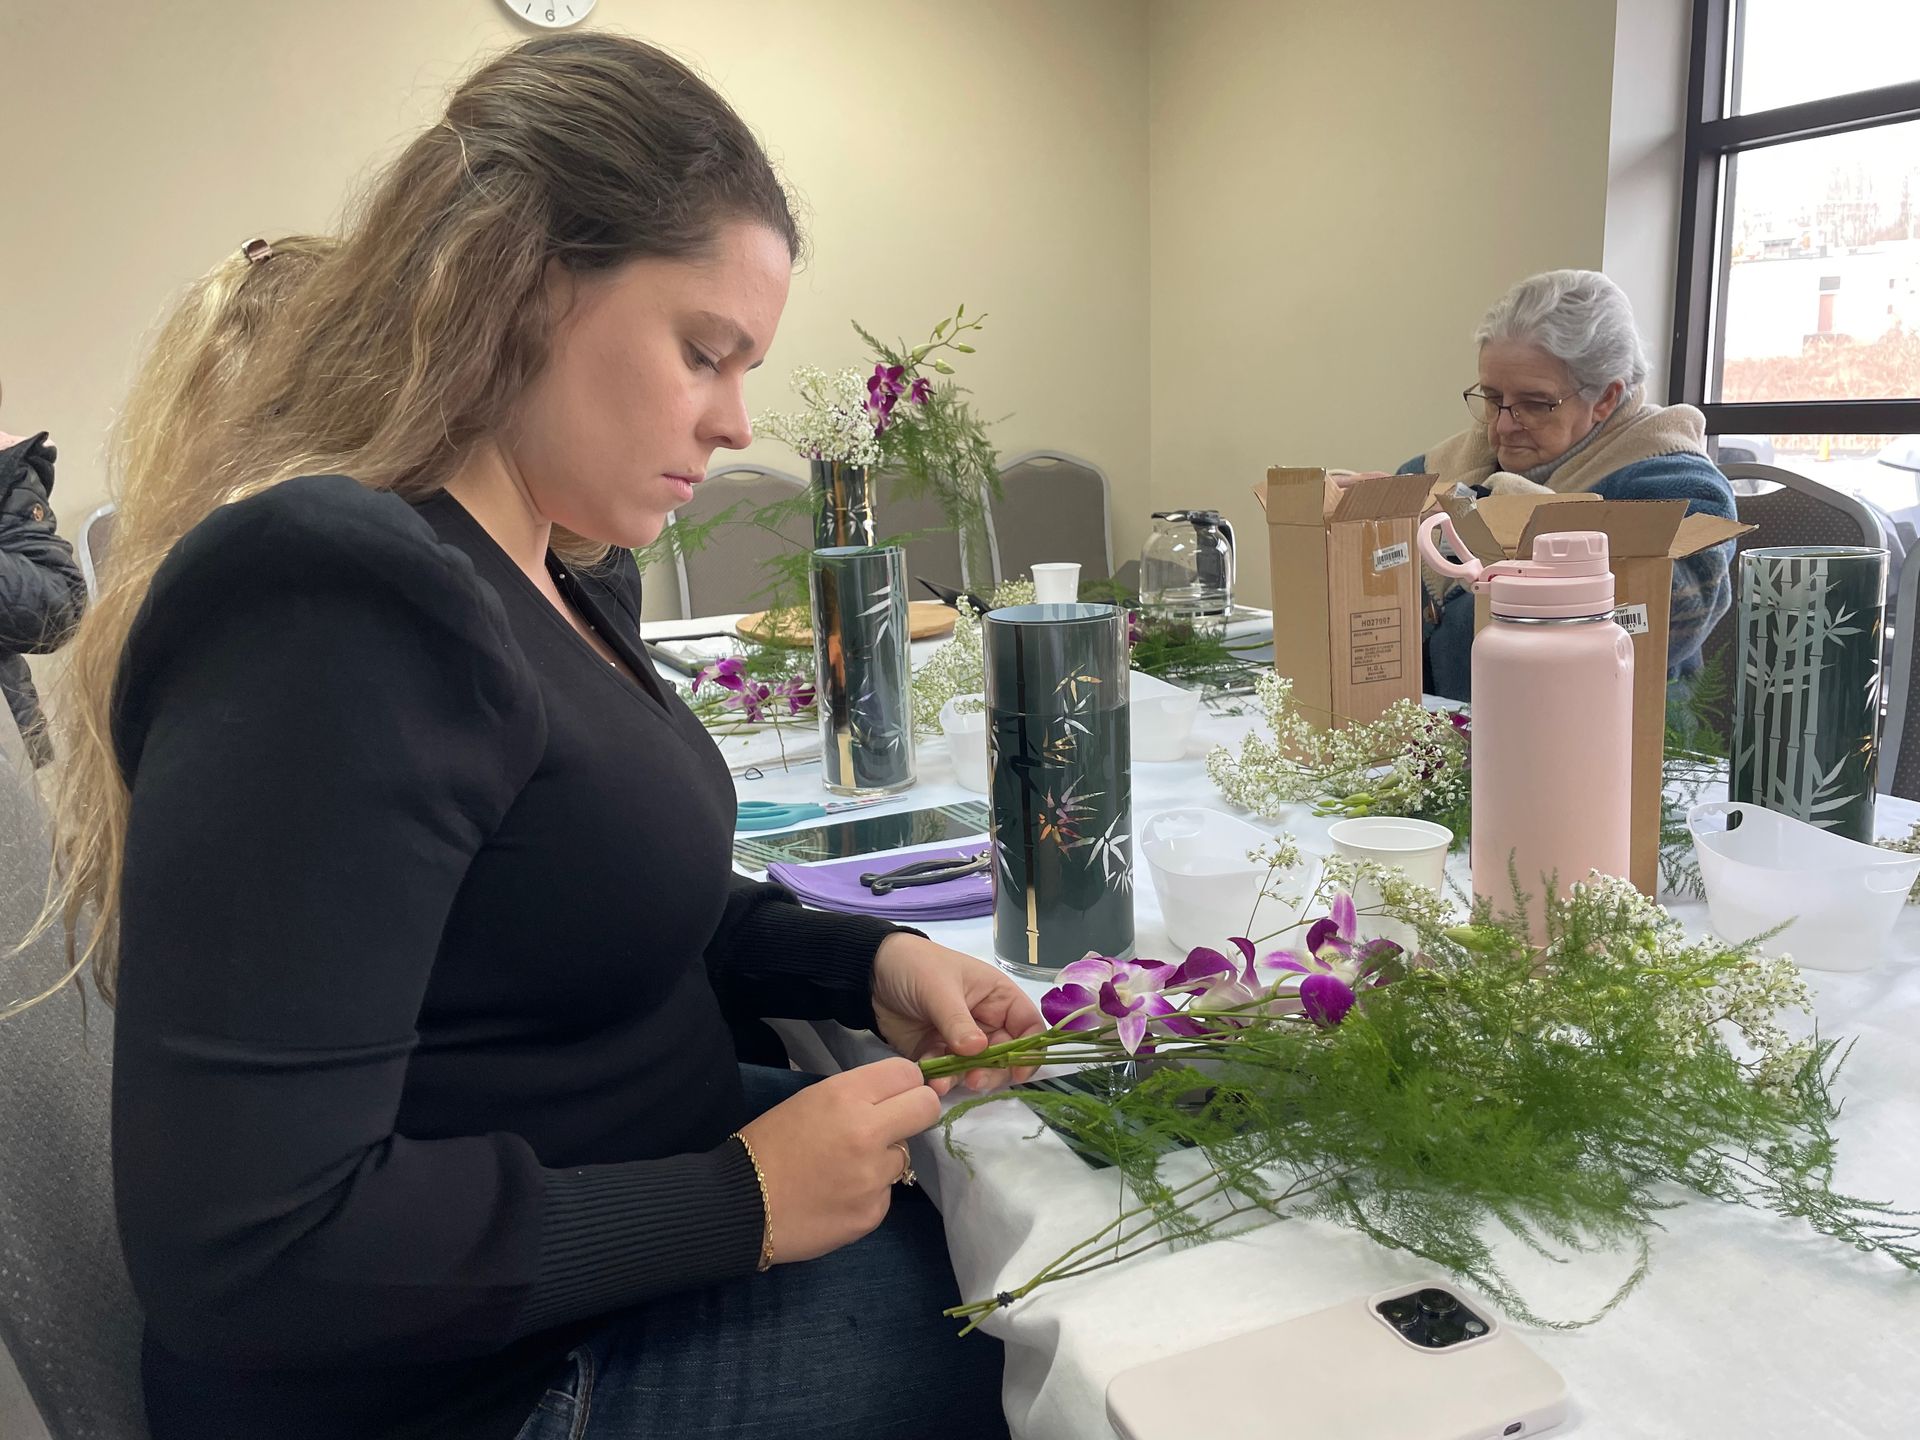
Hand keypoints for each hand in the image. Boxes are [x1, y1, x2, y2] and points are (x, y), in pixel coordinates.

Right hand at [737, 1057, 938, 1263]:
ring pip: (904, 1155)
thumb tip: (893, 1099)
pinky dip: (868, 1193)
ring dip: (883, 1159)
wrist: (740, 1204)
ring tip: (844, 1168)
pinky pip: (885, 1192)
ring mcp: (873, 1176)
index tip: (894, 1096)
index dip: (904, 1084)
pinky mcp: (872, 1212)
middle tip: (891, 1125)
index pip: (908, 1074)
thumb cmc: (769, 1145)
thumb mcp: (810, 1101)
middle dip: (915, 1113)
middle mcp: (867, 1132)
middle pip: (926, 1108)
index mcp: (846, 1096)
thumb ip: (856, 1096)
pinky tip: (837, 1195)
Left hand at [870, 931, 1045, 1094]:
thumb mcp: (939, 989)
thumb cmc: (914, 966)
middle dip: (993, 1071)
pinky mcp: (938, 1053)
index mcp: (997, 997)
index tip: (1017, 1072)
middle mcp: (986, 1021)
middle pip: (1005, 1056)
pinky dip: (942, 1080)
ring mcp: (962, 1039)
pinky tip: (930, 1081)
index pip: (1028, 1026)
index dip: (1029, 1051)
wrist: (871, 973)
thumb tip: (979, 1051)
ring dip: (964, 1079)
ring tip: (945, 1083)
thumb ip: (958, 1021)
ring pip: (977, 1069)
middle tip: (974, 1080)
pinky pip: (948, 1073)